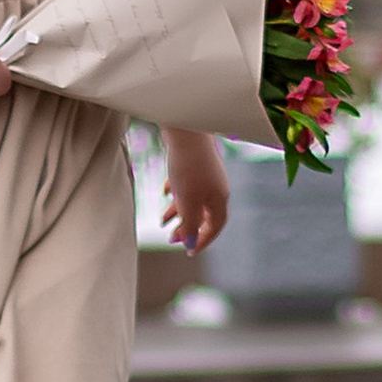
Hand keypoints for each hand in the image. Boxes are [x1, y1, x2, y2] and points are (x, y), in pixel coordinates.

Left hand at [160, 126, 228, 253]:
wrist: (186, 129)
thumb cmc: (188, 167)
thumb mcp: (187, 201)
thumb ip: (189, 224)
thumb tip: (189, 244)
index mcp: (219, 198)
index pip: (216, 226)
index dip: (203, 240)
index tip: (189, 251)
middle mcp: (217, 187)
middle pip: (204, 214)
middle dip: (188, 227)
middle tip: (171, 238)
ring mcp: (207, 173)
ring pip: (194, 199)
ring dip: (179, 211)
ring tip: (162, 220)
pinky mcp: (196, 162)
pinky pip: (188, 183)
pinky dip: (177, 191)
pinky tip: (166, 191)